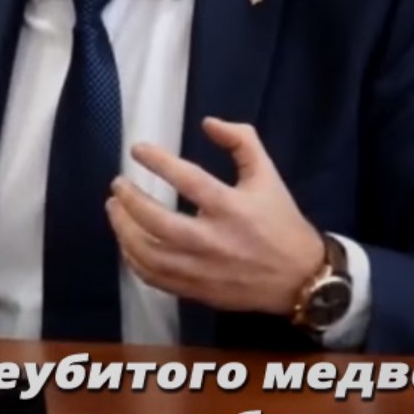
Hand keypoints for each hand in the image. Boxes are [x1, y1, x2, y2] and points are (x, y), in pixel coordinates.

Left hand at [106, 117, 326, 315]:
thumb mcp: (268, 174)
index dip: (158, 161)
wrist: (299, 277)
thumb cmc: (281, 220)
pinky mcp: (196, 290)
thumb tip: (208, 123)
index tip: (137, 149)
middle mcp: (213, 240)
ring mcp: (202, 269)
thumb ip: (242, 141)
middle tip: (117, 185)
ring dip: (124, 230)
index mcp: (232, 208)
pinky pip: (154, 278)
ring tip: (115, 210)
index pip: (187, 179)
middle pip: (157, 221)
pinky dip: (134, 260)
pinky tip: (127, 243)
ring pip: (149, 254)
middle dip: (130, 201)